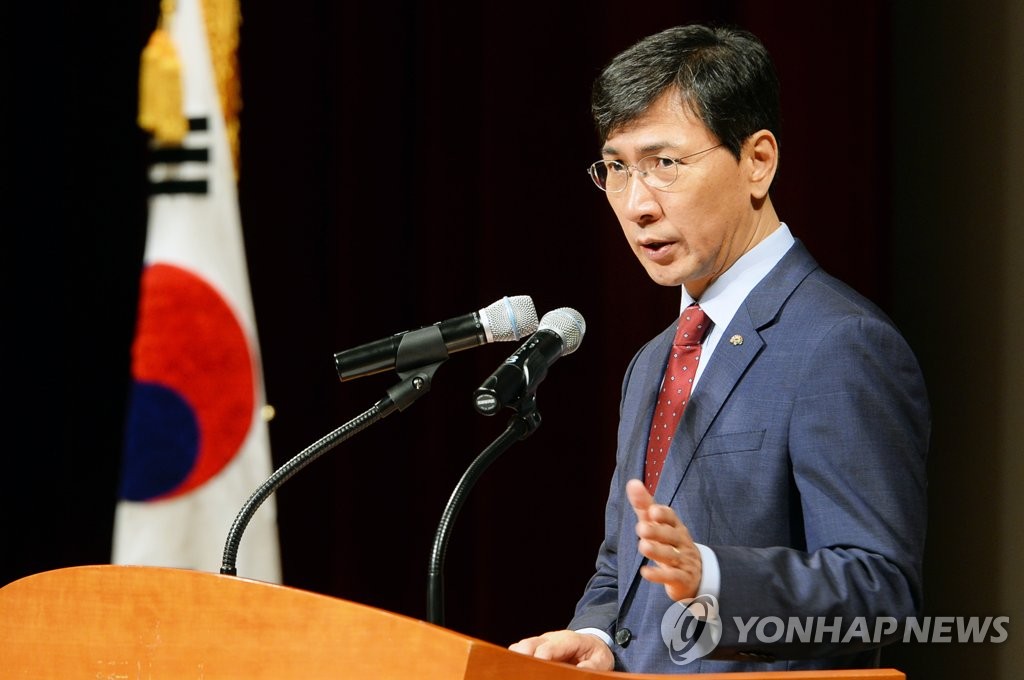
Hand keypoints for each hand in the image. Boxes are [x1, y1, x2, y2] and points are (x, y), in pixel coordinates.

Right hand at [508, 630, 613, 669]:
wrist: (591, 643)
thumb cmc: (595, 653)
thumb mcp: (601, 661)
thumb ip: (591, 666)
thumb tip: (580, 670)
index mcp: (567, 640)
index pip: (547, 648)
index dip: (540, 660)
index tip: (538, 673)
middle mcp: (550, 638)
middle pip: (528, 645)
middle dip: (522, 658)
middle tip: (523, 673)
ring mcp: (540, 642)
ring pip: (521, 647)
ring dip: (518, 659)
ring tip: (519, 673)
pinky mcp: (535, 649)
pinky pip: (521, 652)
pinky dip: (518, 660)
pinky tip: (521, 671)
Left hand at [626, 478, 701, 601]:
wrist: (696, 573)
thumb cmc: (671, 543)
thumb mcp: (659, 524)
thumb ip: (645, 505)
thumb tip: (632, 482)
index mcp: (675, 527)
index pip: (671, 518)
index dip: (663, 514)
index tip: (653, 510)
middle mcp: (680, 542)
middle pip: (670, 536)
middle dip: (657, 532)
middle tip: (641, 528)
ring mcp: (682, 560)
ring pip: (670, 556)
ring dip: (657, 551)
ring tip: (643, 546)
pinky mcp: (681, 579)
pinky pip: (671, 576)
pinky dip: (658, 575)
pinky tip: (645, 572)